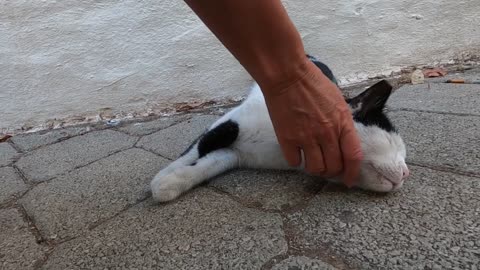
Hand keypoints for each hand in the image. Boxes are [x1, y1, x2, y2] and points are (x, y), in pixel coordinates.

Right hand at [263, 60, 362, 185]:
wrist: (287, 76)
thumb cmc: (313, 83)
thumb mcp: (337, 101)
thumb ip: (342, 122)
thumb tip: (343, 140)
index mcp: (342, 123)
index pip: (353, 156)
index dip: (352, 173)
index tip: (348, 180)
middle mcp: (327, 133)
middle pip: (334, 166)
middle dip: (332, 171)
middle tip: (327, 168)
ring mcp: (306, 137)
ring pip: (315, 168)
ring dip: (315, 169)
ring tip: (312, 162)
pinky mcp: (287, 138)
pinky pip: (294, 162)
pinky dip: (296, 161)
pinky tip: (296, 153)